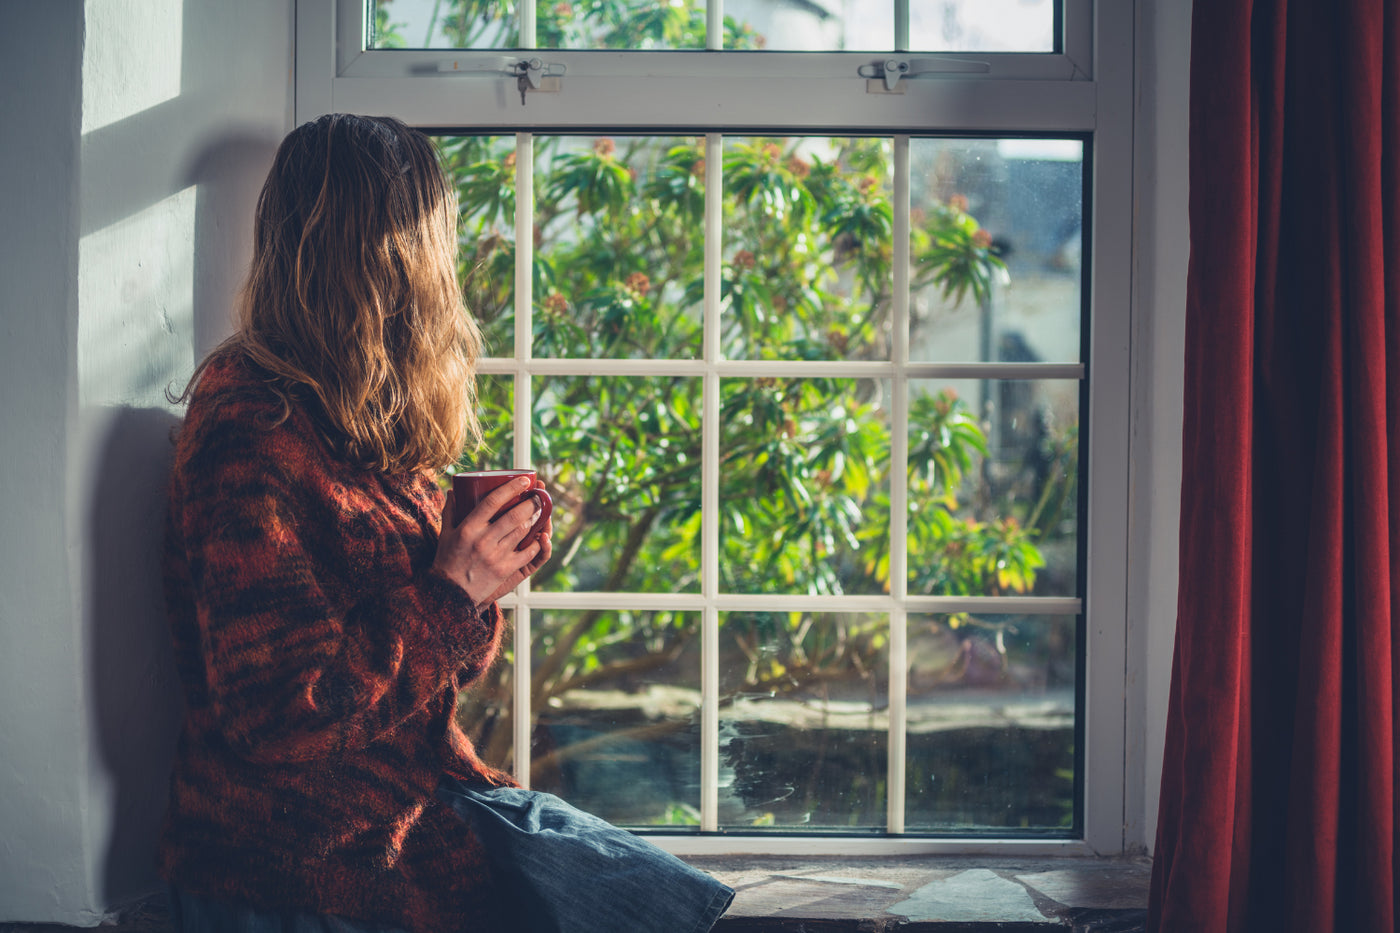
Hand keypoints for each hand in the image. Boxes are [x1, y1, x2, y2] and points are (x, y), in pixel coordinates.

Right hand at [433, 475, 553, 606]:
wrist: (449, 595)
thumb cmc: (447, 562)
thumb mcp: (445, 534)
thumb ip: (450, 512)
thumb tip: (453, 491)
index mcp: (468, 528)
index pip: (492, 501)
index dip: (511, 488)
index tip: (524, 480)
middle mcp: (483, 540)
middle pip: (514, 515)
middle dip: (531, 502)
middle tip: (539, 494)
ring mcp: (496, 556)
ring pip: (522, 532)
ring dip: (536, 519)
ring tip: (541, 510)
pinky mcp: (505, 570)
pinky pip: (527, 553)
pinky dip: (536, 543)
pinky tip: (540, 536)